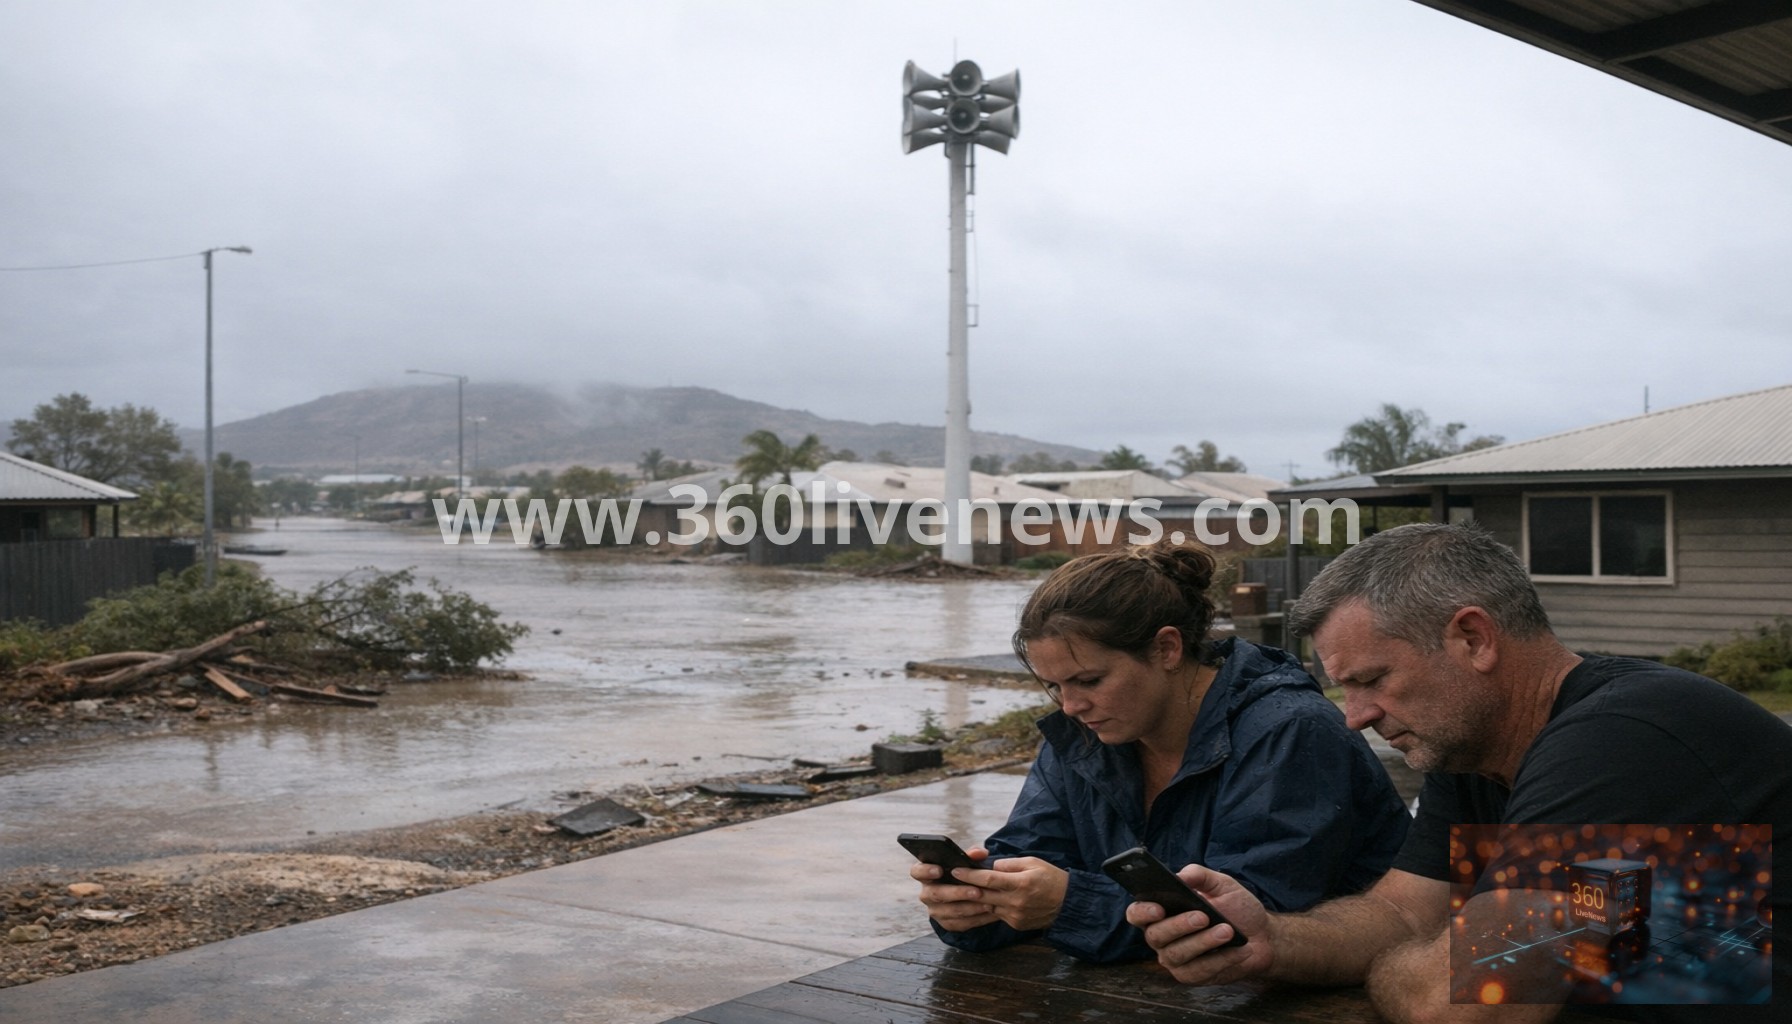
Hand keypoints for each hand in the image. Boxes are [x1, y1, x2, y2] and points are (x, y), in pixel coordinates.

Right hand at [912, 846, 998, 931]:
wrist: (967, 894)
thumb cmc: (963, 873)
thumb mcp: (965, 862)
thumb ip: (972, 854)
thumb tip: (979, 853)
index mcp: (926, 874)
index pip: (917, 872)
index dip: (926, 871)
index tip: (939, 869)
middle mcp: (927, 893)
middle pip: (936, 894)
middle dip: (957, 892)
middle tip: (977, 891)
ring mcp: (935, 910)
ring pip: (950, 911)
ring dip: (971, 908)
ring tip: (989, 903)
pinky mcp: (946, 923)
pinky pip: (960, 923)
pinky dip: (977, 918)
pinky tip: (990, 913)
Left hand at [951, 855, 1068, 932]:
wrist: (1069, 904)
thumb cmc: (1051, 878)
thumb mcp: (1033, 862)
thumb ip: (1010, 864)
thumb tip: (991, 866)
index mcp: (1021, 883)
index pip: (989, 879)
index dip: (970, 874)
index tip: (955, 870)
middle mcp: (1016, 902)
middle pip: (983, 895)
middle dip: (965, 888)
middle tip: (950, 881)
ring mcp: (1015, 915)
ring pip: (987, 907)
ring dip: (974, 900)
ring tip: (961, 891)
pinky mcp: (1016, 924)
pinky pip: (997, 914)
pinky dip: (989, 907)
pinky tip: (982, 901)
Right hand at [1125, 863, 1272, 984]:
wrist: (1262, 936)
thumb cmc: (1236, 908)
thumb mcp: (1221, 885)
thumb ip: (1200, 875)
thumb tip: (1180, 876)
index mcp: (1162, 911)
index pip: (1136, 913)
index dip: (1142, 912)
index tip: (1158, 908)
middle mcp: (1162, 937)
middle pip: (1155, 935)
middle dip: (1178, 926)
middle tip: (1203, 916)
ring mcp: (1175, 959)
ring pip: (1177, 954)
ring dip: (1203, 942)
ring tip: (1227, 931)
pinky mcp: (1192, 976)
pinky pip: (1199, 970)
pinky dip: (1221, 959)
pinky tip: (1238, 950)